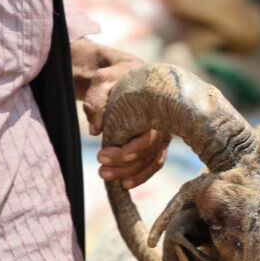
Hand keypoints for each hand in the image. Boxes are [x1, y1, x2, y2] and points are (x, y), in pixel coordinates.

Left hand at [70, 39, 168, 188]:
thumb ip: (96, 100)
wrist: (127, 76)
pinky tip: (123, 184)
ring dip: (129, 173)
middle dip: (124, 164)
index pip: (151, 136)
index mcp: (155, 107)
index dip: (134, 149)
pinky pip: (152, 164)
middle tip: (100, 164)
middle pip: (149, 153)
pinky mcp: (156, 144)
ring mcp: (162, 136)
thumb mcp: (102, 80)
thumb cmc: (116, 76)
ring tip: (104, 175)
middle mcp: (163, 124)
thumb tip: (95, 130)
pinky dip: (139, 176)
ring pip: (150, 162)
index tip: (108, 154)